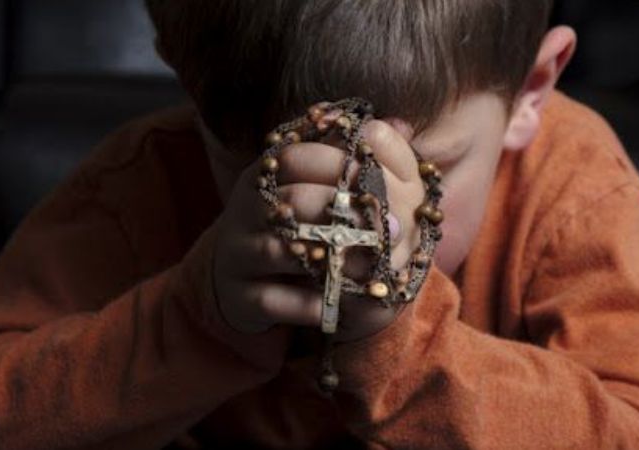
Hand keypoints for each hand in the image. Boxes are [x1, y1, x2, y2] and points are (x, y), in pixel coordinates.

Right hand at [211, 119, 424, 342]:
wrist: (241, 279)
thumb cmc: (295, 227)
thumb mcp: (318, 187)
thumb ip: (355, 157)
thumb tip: (399, 124)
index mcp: (268, 173)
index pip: (302, 155)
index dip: (347, 166)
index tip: (387, 183)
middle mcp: (246, 207)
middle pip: (297, 200)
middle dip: (350, 215)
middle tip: (400, 231)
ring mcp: (238, 252)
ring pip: (282, 251)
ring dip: (334, 261)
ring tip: (375, 270)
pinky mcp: (238, 295)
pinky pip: (274, 299)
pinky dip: (309, 304)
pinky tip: (339, 307)